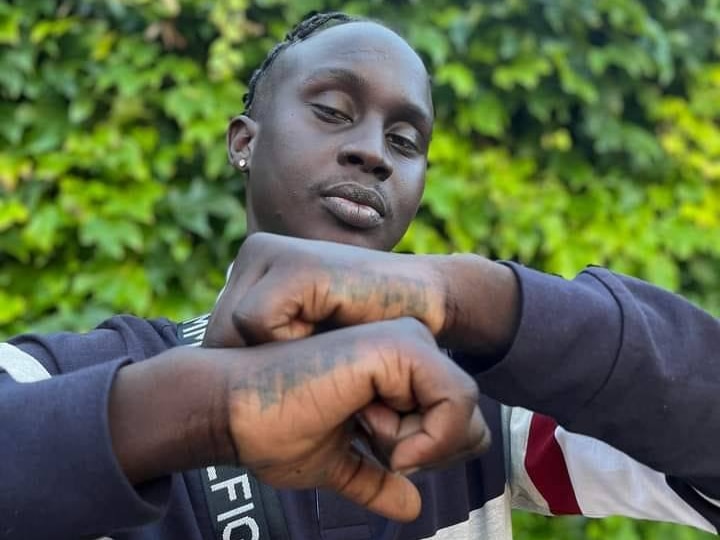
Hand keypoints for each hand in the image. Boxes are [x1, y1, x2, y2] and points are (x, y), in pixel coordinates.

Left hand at [204, 232, 447, 347]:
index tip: (288, 370)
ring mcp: (270, 252)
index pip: (215, 335)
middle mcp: (254, 253)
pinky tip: (325, 327)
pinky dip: (287, 340)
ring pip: (232, 332)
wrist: (424, 303)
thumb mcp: (302, 332)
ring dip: (273, 354)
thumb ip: (264, 338)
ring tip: (316, 341)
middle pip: (217, 336)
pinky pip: (256, 321)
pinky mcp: (293, 263)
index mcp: (252, 269)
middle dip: (253, 363)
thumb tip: (211, 372)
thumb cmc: (365, 326)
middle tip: (303, 359)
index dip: (246, 367)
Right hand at [224, 318, 489, 521]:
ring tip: (359, 423)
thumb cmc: (274, 432)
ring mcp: (404, 341)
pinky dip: (426, 435)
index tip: (386, 462)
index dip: (432, 457)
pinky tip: (370, 426)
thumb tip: (412, 507)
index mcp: (395, 371)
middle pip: (470, 417)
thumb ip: (377, 480)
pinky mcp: (397, 346)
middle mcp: (406, 347)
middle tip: (373, 443)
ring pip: (464, 409)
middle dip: (431, 451)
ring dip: (418, 443)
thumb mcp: (336, 464)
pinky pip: (455, 399)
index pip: (457, 420)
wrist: (233, 411)